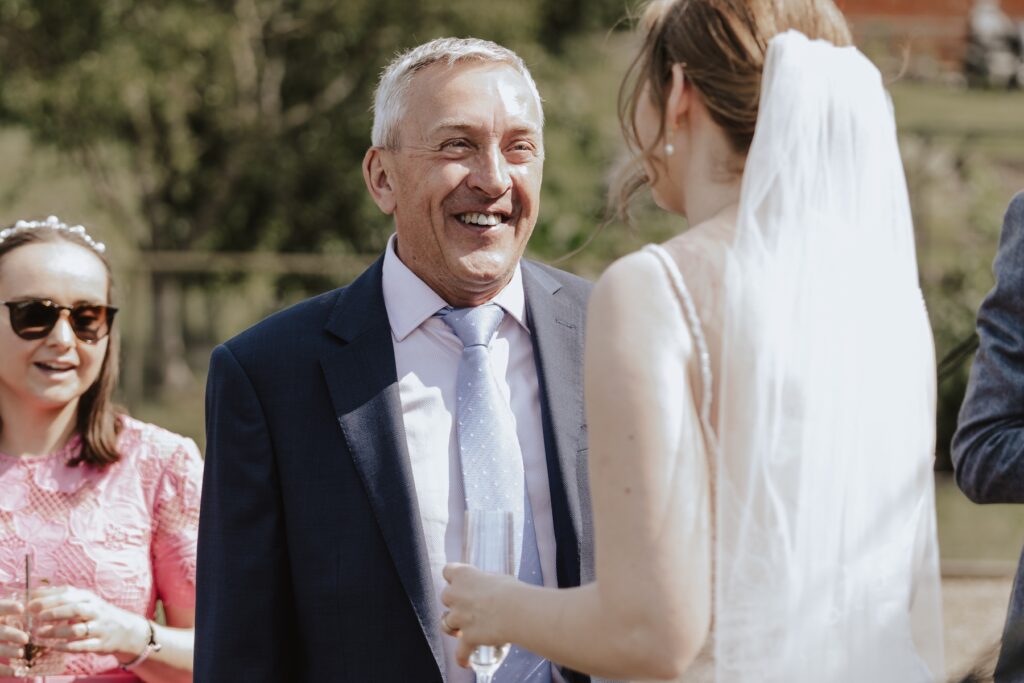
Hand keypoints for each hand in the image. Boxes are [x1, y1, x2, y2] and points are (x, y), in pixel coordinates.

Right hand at [0, 598, 28, 675]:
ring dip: (7, 651)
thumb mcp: (5, 616)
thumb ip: (14, 612)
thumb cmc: (5, 624)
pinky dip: (2, 669)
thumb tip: (39, 604)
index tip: (21, 608)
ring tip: (21, 654)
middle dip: (10, 634)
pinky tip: (14, 672)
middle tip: (26, 639)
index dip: (8, 607)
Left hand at [28, 586, 148, 662]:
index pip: (69, 594)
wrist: (126, 630)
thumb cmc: (97, 613)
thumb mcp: (85, 600)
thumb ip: (63, 596)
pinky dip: (67, 647)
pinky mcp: (101, 644)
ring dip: (57, 631)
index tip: (30, 604)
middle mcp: (96, 611)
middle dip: (55, 612)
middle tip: (36, 616)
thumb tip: (34, 592)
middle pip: (76, 609)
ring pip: (78, 629)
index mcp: (89, 598)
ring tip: (39, 633)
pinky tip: (54, 647)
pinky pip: (83, 646)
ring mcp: (99, 628)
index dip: (49, 598)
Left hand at [441, 563, 517, 667]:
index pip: (448, 570)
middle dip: (454, 603)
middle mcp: (456, 594)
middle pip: (445, 596)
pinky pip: (460, 651)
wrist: (516, 611)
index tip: (459, 582)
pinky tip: (466, 662)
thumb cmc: (512, 591)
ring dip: (453, 627)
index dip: (453, 578)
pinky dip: (463, 657)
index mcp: (464, 575)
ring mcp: (459, 616)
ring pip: (445, 623)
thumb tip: (489, 587)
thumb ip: (486, 582)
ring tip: (461, 631)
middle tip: (467, 606)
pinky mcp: (466, 636)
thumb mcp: (498, 578)